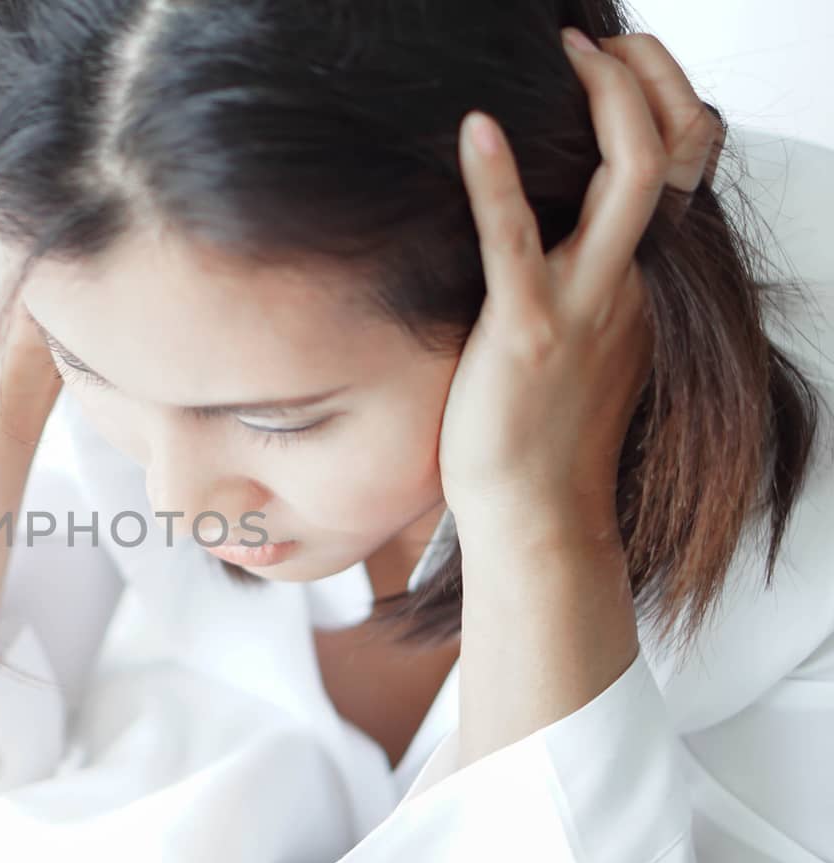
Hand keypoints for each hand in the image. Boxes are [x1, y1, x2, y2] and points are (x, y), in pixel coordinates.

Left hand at [436, 28, 722, 546]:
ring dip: (606, 100)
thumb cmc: (540, 436)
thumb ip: (579, 284)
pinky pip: (517, 243)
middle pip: (675, 150)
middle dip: (647, 77)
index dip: (666, 99)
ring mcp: (584, 304)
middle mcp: (625, 282)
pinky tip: (476, 130)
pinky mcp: (527, 332)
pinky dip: (498, 181)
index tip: (619, 59)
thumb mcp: (576, 343)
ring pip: (633, 177)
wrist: (537, 517)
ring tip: (568, 50)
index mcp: (636, 281)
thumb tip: (544, 236)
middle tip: (595, 36)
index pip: (683, 166)